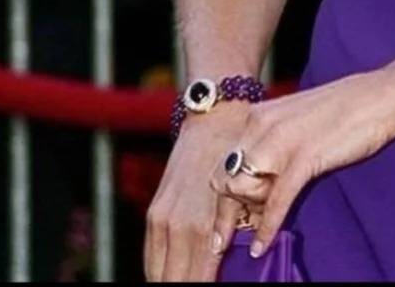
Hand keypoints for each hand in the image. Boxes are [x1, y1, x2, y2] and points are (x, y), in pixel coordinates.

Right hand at [144, 101, 248, 283]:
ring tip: (185, 286)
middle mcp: (178, 227)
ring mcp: (162, 219)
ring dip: (171, 284)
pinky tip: (169, 279)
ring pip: (159, 274)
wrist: (215, 123)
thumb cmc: (240, 162)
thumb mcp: (244, 201)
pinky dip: (158, 273)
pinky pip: (150, 257)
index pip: (198, 282)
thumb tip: (241, 265)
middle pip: (176, 281)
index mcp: (204, 227)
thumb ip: (236, 238)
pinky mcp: (155, 212)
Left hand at [209, 69, 394, 262]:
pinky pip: (275, 201)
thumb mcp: (293, 122)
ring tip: (263, 226)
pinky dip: (266, 228)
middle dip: (228, 211)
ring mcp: (280, 140)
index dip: (221, 197)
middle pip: (224, 179)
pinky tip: (261, 247)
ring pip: (244, 190)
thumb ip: (270, 145)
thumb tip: (253, 183)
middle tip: (231, 236)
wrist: (381, 94)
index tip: (221, 223)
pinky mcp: (304, 157)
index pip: (221, 163)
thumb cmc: (342, 111)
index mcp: (257, 115)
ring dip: (251, 214)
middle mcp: (261, 124)